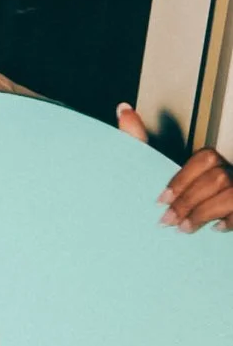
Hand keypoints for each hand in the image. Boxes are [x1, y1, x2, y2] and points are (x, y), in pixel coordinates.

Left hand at [118, 106, 232, 232]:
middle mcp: (228, 173)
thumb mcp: (151, 170)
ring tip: (184, 229)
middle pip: (218, 177)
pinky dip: (229, 222)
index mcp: (208, 164)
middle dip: (189, 200)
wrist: (171, 236)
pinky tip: (214, 229)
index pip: (205, 159)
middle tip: (167, 221)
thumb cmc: (167, 199)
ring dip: (204, 213)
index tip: (160, 200)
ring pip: (231, 195)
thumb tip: (123, 110)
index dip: (182, 179)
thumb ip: (139, 141)